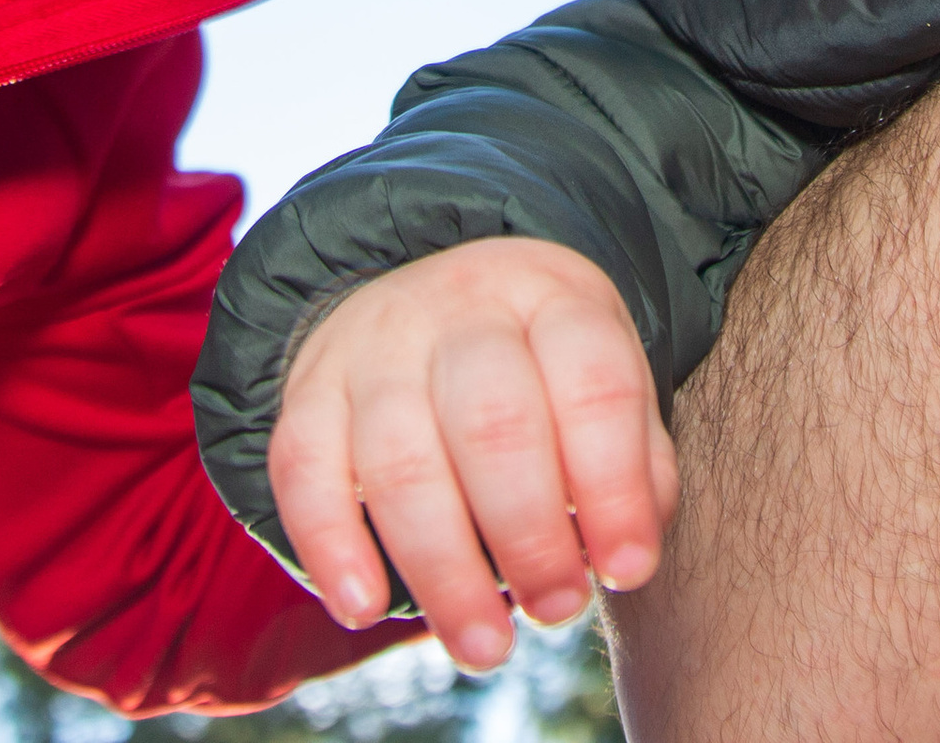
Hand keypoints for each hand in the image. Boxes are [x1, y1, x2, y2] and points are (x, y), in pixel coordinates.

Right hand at [270, 237, 676, 671]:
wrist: (432, 306)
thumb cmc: (540, 375)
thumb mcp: (602, 388)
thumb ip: (634, 467)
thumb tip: (627, 555)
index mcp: (551, 295)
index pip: (593, 380)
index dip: (614, 486)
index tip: (625, 571)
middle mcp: (461, 306)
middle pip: (494, 420)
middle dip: (529, 536)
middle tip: (557, 609)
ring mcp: (376, 343)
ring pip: (400, 459)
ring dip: (445, 570)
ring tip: (486, 644)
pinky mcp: (310, 388)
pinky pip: (305, 468)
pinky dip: (332, 547)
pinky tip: (365, 608)